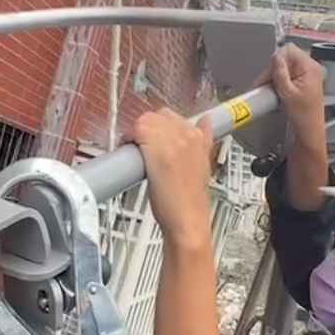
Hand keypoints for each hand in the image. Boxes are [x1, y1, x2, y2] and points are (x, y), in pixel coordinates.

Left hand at [126, 108, 213, 246]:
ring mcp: (172, 140)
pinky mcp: (156, 148)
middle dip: (146, 128)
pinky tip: (130, 153)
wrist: (187, 220)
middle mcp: (187, 134)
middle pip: (157, 115)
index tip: (153, 143)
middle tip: (142, 148)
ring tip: (136, 152)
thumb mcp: (203, 165)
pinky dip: (129, 138)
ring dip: (136, 133)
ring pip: (145, 120)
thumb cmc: (190, 199)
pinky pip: (138, 129)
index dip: (158, 129)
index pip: (172, 117)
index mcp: (198, 137)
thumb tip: (205, 121)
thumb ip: (204, 141)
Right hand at [262, 45, 324, 145]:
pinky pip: (289, 74)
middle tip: (265, 84)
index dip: (275, 61)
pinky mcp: (305, 82)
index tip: (267, 75)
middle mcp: (311, 68)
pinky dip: (281, 81)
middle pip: (287, 58)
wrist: (309, 129)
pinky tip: (278, 91)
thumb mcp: (286, 92)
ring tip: (272, 90)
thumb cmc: (303, 115)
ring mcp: (309, 75)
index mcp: (309, 67)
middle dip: (274, 70)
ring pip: (286, 66)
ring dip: (276, 76)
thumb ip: (279, 72)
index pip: (288, 50)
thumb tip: (275, 57)